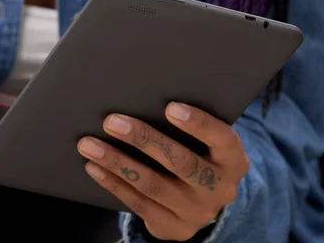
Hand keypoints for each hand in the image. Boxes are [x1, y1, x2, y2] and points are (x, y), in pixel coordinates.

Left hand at [77, 102, 248, 241]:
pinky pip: (138, 203)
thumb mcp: (205, 143)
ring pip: (153, 185)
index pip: (222, 139)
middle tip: (112, 122)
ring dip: (117, 162)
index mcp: (233, 160)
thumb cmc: (198, 155)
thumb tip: (141, 96)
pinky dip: (113, 182)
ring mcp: (197, 211)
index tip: (170, 107)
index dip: (198, 124)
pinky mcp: (173, 227)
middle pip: (181, 162)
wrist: (202, 202)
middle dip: (143, 140)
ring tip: (90, 144)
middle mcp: (219, 188)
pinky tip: (94, 166)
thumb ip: (187, 126)